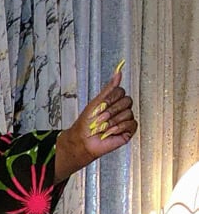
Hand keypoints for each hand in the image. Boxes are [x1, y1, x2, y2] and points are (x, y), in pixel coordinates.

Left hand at [55, 62, 137, 181]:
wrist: (83, 141)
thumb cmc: (86, 124)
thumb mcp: (96, 102)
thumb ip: (108, 88)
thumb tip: (118, 73)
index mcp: (114, 101)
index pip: (121, 92)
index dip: (110, 99)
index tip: (100, 106)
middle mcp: (121, 109)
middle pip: (126, 101)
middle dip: (111, 111)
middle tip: (100, 118)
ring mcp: (126, 119)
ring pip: (128, 113)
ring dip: (112, 121)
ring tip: (102, 127)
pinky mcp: (128, 131)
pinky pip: (131, 124)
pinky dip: (119, 128)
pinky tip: (110, 132)